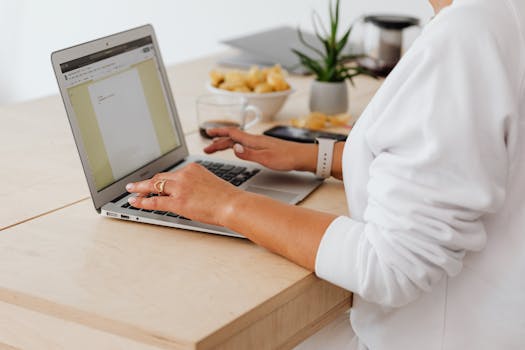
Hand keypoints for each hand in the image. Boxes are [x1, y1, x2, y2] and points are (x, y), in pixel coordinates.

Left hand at [125, 163, 243, 225]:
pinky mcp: (177, 201)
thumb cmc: (227, 197)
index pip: (172, 173)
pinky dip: (142, 201)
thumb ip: (197, 185)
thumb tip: (189, 194)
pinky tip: (135, 202)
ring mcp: (179, 187)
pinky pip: (155, 201)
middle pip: (160, 177)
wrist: (232, 204)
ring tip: (131, 191)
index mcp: (193, 168)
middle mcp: (184, 175)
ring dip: (140, 188)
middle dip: (147, 182)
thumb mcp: (211, 183)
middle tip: (136, 185)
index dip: (161, 179)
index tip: (155, 181)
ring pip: (154, 186)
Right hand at [204, 128, 316, 171]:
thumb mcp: (266, 159)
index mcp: (254, 140)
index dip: (218, 133)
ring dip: (226, 143)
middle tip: (206, 147)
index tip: (207, 133)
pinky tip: (237, 149)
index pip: (232, 133)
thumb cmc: (287, 158)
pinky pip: (244, 144)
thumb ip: (249, 154)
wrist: (303, 156)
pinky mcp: (264, 147)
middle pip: (232, 137)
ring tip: (216, 148)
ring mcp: (260, 143)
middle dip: (218, 141)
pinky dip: (235, 145)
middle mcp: (255, 139)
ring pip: (238, 141)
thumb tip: (233, 148)